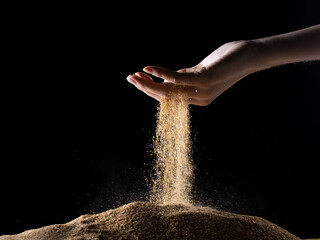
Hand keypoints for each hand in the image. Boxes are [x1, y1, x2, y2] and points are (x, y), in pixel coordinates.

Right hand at [127, 40, 258, 105]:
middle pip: (166, 97)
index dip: (151, 90)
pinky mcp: (205, 79)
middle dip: (145, 88)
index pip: (169, 98)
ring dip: (149, 83)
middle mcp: (198, 99)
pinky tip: (149, 68)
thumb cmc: (225, 62)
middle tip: (129, 78)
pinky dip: (162, 73)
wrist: (250, 56)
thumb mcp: (201, 71)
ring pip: (169, 91)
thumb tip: (166, 77)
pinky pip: (178, 78)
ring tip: (134, 76)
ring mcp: (202, 91)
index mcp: (197, 98)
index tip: (137, 80)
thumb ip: (184, 77)